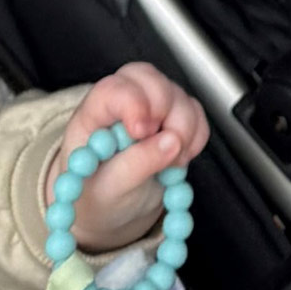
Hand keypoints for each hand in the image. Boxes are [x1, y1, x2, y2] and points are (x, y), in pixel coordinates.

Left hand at [46, 62, 208, 250]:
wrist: (111, 209)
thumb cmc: (98, 195)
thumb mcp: (107, 189)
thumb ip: (135, 164)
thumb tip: (172, 142)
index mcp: (94, 113)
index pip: (114, 90)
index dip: (133, 104)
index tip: (141, 132)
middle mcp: (123, 100)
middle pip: (151, 81)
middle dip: (164, 112)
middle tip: (165, 148)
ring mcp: (151, 105)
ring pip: (179, 96)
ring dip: (183, 131)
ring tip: (169, 164)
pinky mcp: (174, 117)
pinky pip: (196, 114)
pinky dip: (195, 138)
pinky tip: (178, 161)